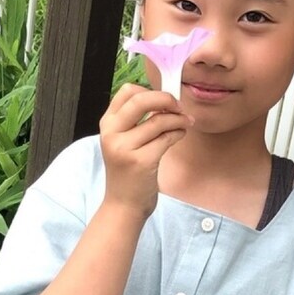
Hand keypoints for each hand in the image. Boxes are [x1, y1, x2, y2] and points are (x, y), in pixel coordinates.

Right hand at [99, 83, 190, 217]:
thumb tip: (165, 99)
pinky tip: (180, 134)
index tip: (163, 99)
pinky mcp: (142, 161)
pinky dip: (178, 133)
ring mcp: (125, 148)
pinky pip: (166, 138)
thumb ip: (136, 120)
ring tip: (185, 123)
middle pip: (141, 100)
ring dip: (178, 119)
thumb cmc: (128, 171)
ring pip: (159, 120)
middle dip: (166, 99)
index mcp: (107, 124)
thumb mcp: (123, 142)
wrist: (124, 204)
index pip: (127, 91)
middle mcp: (112, 133)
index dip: (150, 90)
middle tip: (179, 107)